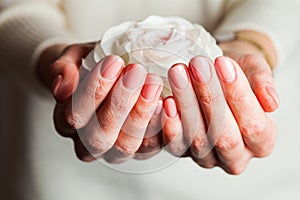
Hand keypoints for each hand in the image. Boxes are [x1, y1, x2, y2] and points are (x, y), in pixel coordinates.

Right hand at [37, 43, 163, 162]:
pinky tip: (168, 103)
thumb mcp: (72, 59)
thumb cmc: (91, 66)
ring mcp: (116, 150)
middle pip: (99, 136)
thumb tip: (62, 89)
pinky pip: (152, 146)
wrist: (108, 73)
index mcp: (67, 123)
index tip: (113, 62)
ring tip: (153, 84)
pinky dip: (161, 127)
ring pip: (126, 145)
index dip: (93, 90)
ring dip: (141, 115)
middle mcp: (89, 143)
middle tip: (136, 72)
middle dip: (119, 103)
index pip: (75, 115)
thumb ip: (62, 70)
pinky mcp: (142, 150)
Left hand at [162, 37, 278, 173]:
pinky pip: (175, 144)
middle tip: (198, 66)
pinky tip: (167, 101)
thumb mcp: (253, 71)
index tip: (224, 64)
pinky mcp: (182, 152)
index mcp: (262, 141)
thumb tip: (271, 102)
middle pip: (224, 136)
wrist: (213, 78)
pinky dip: (170, 124)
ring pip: (198, 139)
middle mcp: (235, 156)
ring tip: (179, 74)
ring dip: (187, 105)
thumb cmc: (234, 77)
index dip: (239, 95)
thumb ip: (263, 83)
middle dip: (210, 98)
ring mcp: (207, 157)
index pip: (254, 126)